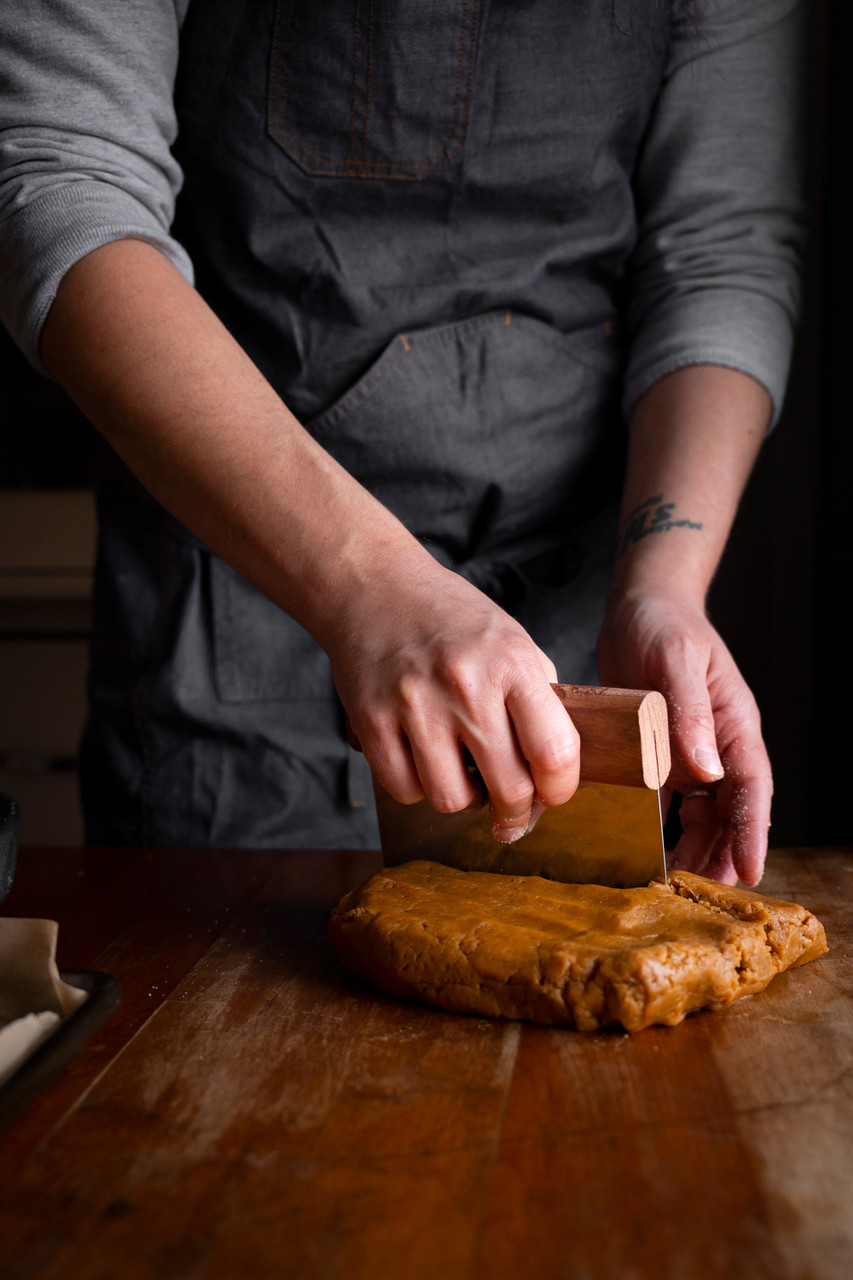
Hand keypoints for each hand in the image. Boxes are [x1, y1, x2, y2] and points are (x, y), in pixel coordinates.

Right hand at [322, 554, 580, 841]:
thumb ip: (538, 700)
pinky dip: (417, 787)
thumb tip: (556, 771)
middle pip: (508, 789)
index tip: (552, 794)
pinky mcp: (371, 720)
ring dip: (462, 798)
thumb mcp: (512, 641)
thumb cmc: (451, 619)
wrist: (375, 587)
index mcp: (512, 662)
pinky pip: (404, 790)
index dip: (560, 788)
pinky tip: (422, 760)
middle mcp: (466, 685)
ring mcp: (415, 704)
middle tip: (511, 810)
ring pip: (451, 800)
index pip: (554, 751)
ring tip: (460, 771)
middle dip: (515, 812)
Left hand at [597, 590, 771, 884]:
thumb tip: (707, 770)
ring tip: (672, 881)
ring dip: (692, 846)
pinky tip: (644, 849)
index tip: (749, 871)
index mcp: (734, 724)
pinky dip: (660, 825)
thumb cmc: (664, 625)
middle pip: (727, 811)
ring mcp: (690, 750)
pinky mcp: (660, 751)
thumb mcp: (677, 663)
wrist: (639, 606)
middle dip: (720, 853)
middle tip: (703, 892)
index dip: (751, 832)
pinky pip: (666, 798)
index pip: (751, 788)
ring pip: (700, 812)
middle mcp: (717, 744)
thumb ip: (691, 714)